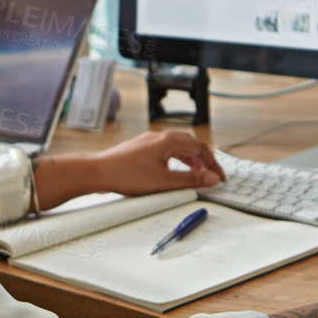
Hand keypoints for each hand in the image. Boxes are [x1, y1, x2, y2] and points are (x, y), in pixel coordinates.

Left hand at [88, 130, 223, 194]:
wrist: (97, 172)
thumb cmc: (126, 175)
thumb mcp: (165, 181)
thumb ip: (191, 180)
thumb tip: (211, 178)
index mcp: (168, 141)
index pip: (200, 148)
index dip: (213, 164)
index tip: (219, 177)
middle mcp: (159, 136)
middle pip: (190, 144)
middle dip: (203, 159)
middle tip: (211, 174)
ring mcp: (148, 141)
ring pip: (177, 146)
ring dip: (190, 159)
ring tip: (196, 173)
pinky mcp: (139, 148)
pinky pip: (165, 150)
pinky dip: (176, 159)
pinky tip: (173, 169)